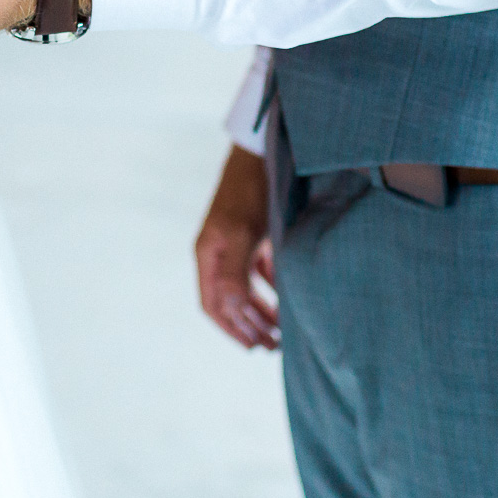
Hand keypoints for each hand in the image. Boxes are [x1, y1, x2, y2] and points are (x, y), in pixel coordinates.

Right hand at [195, 146, 278, 350]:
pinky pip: (258, 269)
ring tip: (282, 330)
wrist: (263, 151)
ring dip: (262, 310)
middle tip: (274, 346)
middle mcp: (219, 251)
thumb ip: (233, 272)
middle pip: (230, 300)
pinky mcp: (253, 234)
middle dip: (250, 325)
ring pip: (246, 287)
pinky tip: (288, 294)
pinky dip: (272, 285)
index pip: (214, 304)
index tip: (254, 347)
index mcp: (209, 253)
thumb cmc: (251, 191)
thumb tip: (229, 310)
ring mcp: (236, 242)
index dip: (231, 328)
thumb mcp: (242, 232)